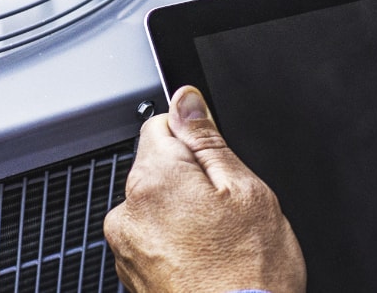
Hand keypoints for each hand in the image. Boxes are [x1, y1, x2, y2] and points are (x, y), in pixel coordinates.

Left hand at [104, 86, 305, 292]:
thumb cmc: (250, 276)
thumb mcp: (248, 192)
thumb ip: (208, 140)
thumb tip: (187, 100)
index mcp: (154, 180)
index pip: (161, 126)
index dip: (196, 142)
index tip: (217, 167)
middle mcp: (128, 212)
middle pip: (157, 170)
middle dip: (190, 183)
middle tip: (227, 214)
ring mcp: (126, 249)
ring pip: (156, 208)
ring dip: (182, 218)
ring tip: (219, 246)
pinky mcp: (133, 276)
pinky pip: (153, 243)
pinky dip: (176, 248)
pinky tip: (207, 264)